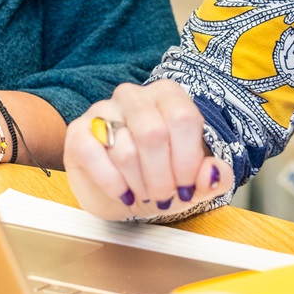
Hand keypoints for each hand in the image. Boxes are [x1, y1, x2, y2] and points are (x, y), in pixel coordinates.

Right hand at [64, 80, 230, 220]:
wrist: (121, 192)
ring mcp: (102, 111)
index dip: (188, 160)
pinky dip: (113, 183)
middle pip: (152, 133)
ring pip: (125, 150)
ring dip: (139, 185)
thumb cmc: (161, 178)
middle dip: (162, 177)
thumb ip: (214, 177)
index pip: (183, 118)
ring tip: (144, 196)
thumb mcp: (194, 181)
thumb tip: (214, 173)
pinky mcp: (78, 132)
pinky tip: (123, 194)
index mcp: (167, 95)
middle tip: (164, 198)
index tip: (187, 187)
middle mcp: (134, 96)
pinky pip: (94, 155)